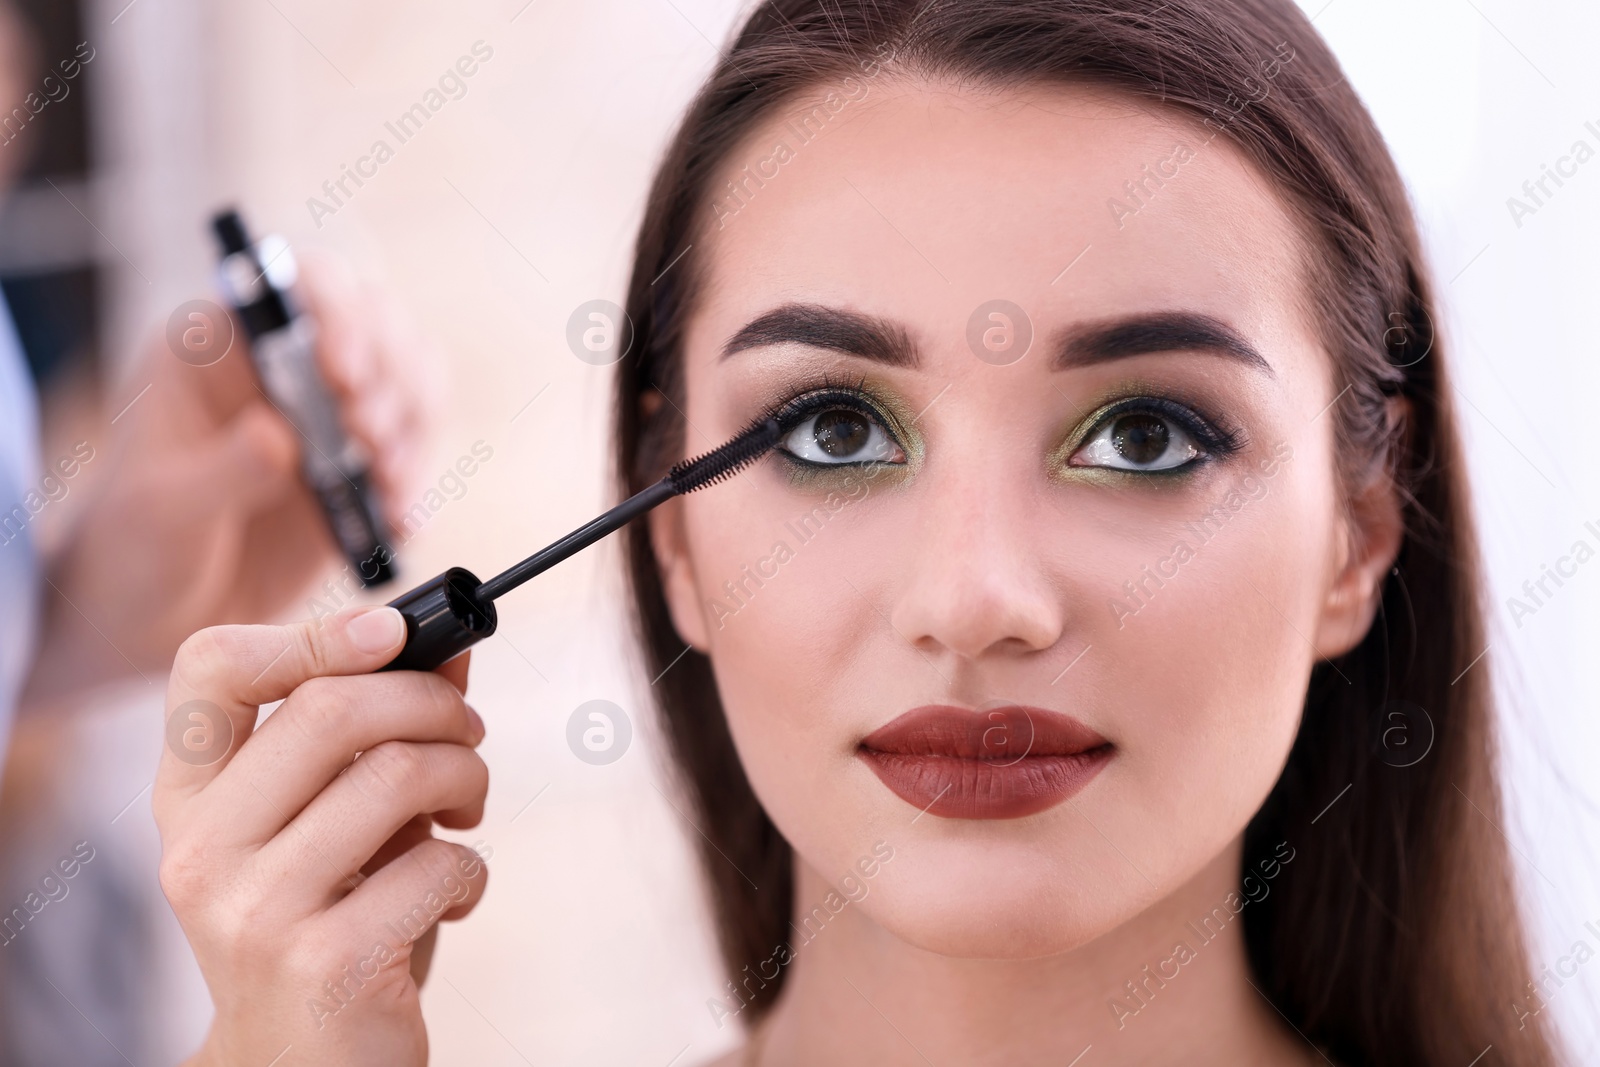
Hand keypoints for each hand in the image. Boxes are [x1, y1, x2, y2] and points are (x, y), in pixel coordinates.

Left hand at [23, 251, 440, 704]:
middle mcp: (285, 368)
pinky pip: (414, 455)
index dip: (338, 314)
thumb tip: (278, 434)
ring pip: (411, 382)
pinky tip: (394, 521)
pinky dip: (417, 484)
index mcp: (222, 346)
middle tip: (368, 438)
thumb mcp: (161, 511)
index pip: (301, 286)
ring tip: (386, 483)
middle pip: (379, 325)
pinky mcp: (358, 472)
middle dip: (390, 376)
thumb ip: (221, 471)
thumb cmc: (132, 548)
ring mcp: (328, 418)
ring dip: (414, 427)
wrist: (152, 620)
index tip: (344, 374)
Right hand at [154, 607, 487, 1066]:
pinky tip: (456, 891)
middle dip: (433, 705)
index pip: (211, 667)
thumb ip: (378, 732)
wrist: (304, 1065)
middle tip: (468, 735)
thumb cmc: (327, 923)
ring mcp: (255, 910)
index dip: (314, 631)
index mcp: (190, 798)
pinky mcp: (324, 961)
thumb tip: (450, 646)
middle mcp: (201, 848)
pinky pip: (438, 861)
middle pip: (333, 707)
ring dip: (467, 779)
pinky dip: (471, 867)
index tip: (394, 633)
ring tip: (466, 811)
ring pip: (398, 774)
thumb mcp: (336, 820)